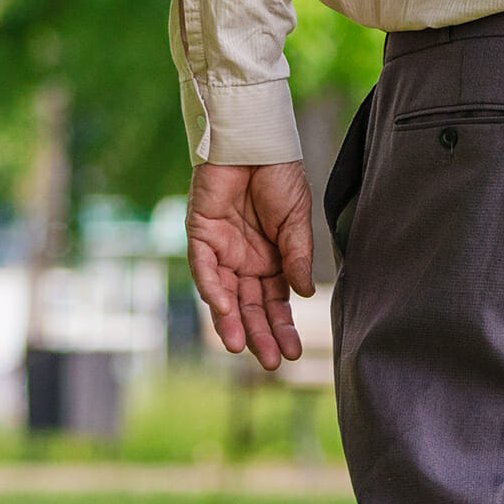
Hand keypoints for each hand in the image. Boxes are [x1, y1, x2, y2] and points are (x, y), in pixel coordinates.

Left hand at [188, 161, 319, 374]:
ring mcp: (221, 251)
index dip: (282, 327)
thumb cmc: (278, 176)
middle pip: (249, 306)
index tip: (292, 354)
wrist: (254, 140)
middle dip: (259, 334)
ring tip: (242, 347)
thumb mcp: (296, 220)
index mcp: (271, 261)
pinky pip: (204, 269)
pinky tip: (226, 308)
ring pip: (224, 296)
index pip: (274, 303)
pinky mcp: (200, 236)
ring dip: (232, 322)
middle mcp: (244, 262)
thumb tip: (304, 295)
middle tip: (270, 362)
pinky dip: (213, 290)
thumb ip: (297, 257)